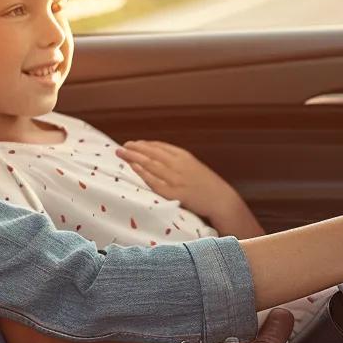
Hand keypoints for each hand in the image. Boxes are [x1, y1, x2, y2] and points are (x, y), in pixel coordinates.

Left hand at [115, 139, 261, 234]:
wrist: (221, 200)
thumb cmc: (207, 184)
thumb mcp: (193, 165)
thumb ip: (177, 160)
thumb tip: (157, 156)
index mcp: (184, 156)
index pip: (159, 146)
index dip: (144, 144)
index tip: (133, 143)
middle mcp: (179, 164)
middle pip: (152, 153)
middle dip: (134, 148)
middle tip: (121, 146)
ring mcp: (176, 178)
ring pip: (150, 164)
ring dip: (134, 157)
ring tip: (122, 153)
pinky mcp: (174, 192)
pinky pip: (155, 181)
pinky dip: (143, 173)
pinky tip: (133, 167)